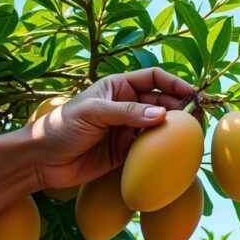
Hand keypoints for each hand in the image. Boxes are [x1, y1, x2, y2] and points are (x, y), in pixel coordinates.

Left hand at [26, 67, 195, 189]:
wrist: (41, 161)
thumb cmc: (62, 127)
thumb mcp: (95, 114)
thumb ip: (129, 112)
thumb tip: (163, 114)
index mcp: (119, 87)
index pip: (154, 78)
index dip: (175, 83)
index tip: (193, 93)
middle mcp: (127, 106)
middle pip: (163, 101)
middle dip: (181, 107)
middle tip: (198, 118)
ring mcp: (128, 129)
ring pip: (160, 125)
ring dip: (175, 129)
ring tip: (192, 135)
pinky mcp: (127, 152)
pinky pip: (151, 147)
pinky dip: (164, 149)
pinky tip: (174, 152)